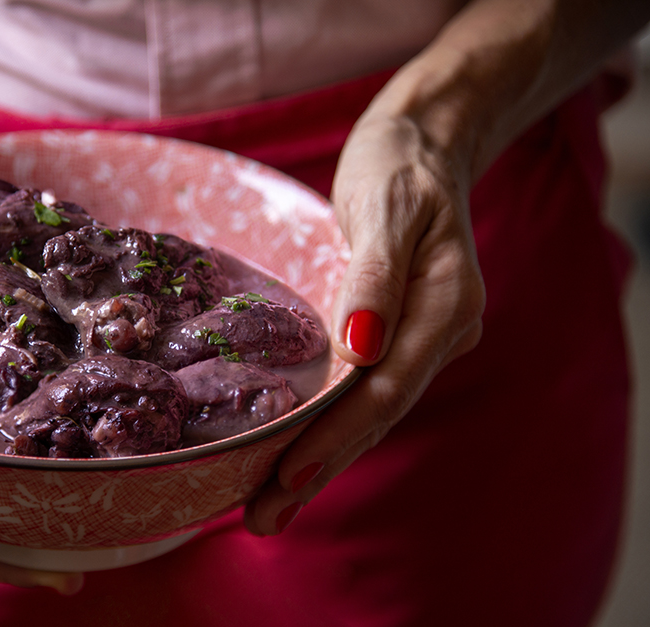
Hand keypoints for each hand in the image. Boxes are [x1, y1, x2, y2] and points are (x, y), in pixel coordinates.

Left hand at [244, 104, 485, 535]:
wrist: (422, 143)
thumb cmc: (398, 165)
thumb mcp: (386, 206)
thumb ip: (375, 278)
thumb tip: (361, 349)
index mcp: (446, 305)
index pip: (385, 387)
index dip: (337, 434)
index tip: (289, 475)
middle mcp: (439, 333)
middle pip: (376, 414)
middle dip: (319, 466)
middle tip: (264, 518)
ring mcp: (420, 338)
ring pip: (368, 411)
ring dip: (321, 459)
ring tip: (269, 508)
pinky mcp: (395, 335)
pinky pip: (363, 391)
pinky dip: (329, 425)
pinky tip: (295, 453)